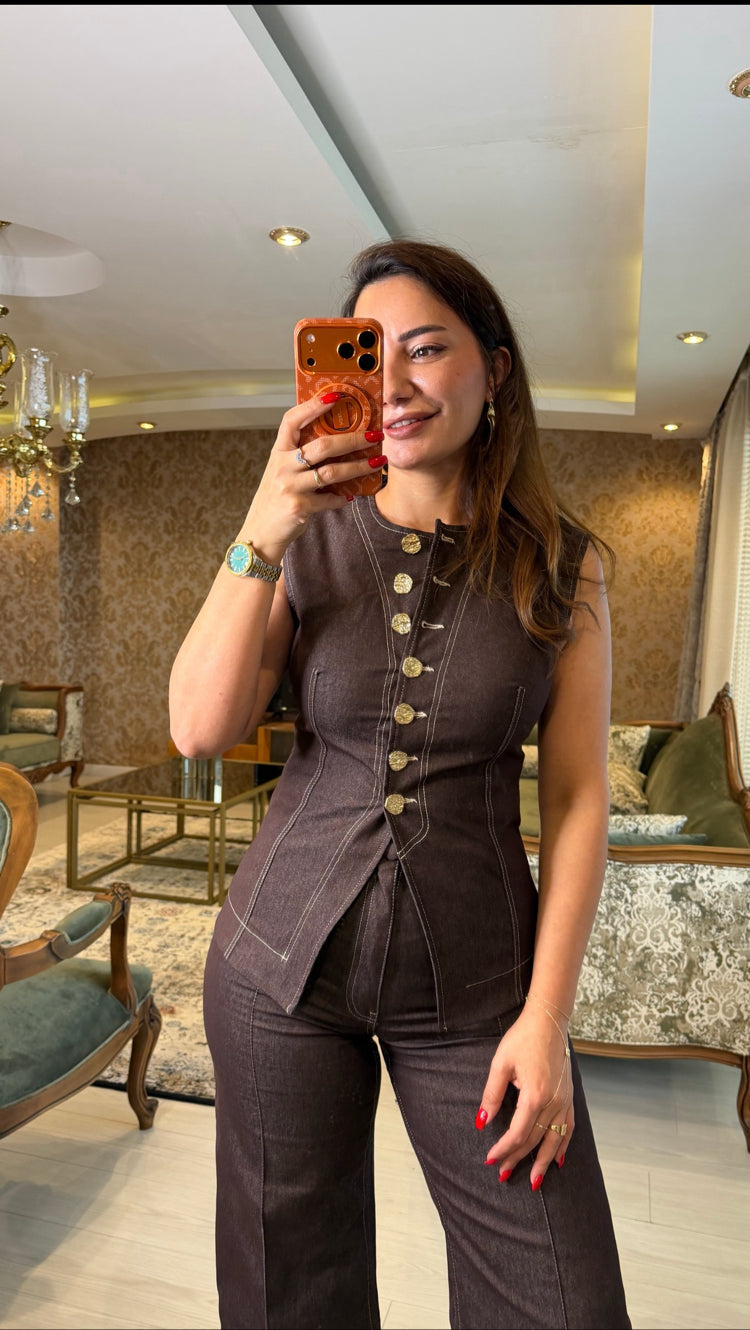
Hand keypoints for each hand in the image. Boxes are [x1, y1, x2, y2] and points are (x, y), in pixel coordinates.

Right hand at [239, 392, 385, 563]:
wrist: (260, 534)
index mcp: (278, 453)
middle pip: (323, 445)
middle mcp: (282, 466)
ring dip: (359, 466)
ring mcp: (290, 487)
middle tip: (376, 434)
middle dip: (354, 438)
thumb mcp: (281, 473)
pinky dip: (343, 497)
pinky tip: (352, 495)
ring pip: (332, 471)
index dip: (313, 406)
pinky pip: (330, 499)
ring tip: (378, 462)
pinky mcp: (300, 508)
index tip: (337, 396)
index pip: (292, 420)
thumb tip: (335, 441)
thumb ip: (299, 457)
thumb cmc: (275, 500)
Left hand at [475, 1004, 573, 1188]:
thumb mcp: (500, 1063)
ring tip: (534, 1181)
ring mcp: (565, 1100)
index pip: (518, 1132)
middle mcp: (554, 1101)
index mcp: (535, 1094)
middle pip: (535, 1139)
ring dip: (544, 1161)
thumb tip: (482, 1121)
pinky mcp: (570, 1097)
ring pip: (555, 1139)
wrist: (548, 1022)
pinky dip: (563, 1146)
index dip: (504, 1149)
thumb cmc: (522, 1039)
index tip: (491, 1160)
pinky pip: (569, 1127)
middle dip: (518, 1158)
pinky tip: (558, 1159)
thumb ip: (492, 1094)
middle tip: (503, 1174)